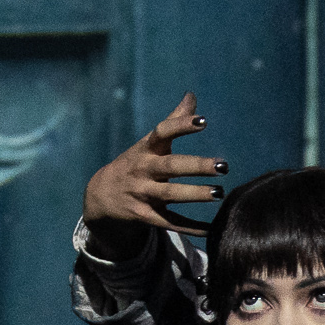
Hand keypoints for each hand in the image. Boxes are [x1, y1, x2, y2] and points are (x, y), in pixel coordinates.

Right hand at [81, 93, 226, 254]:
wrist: (101, 196)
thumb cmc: (136, 163)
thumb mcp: (149, 142)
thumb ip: (173, 120)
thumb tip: (191, 95)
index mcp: (146, 148)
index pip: (162, 132)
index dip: (181, 126)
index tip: (203, 121)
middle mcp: (143, 169)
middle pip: (170, 166)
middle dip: (196, 166)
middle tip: (223, 166)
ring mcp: (142, 194)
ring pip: (170, 195)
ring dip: (194, 194)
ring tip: (218, 193)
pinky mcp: (145, 216)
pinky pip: (169, 222)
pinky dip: (189, 226)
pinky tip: (210, 229)